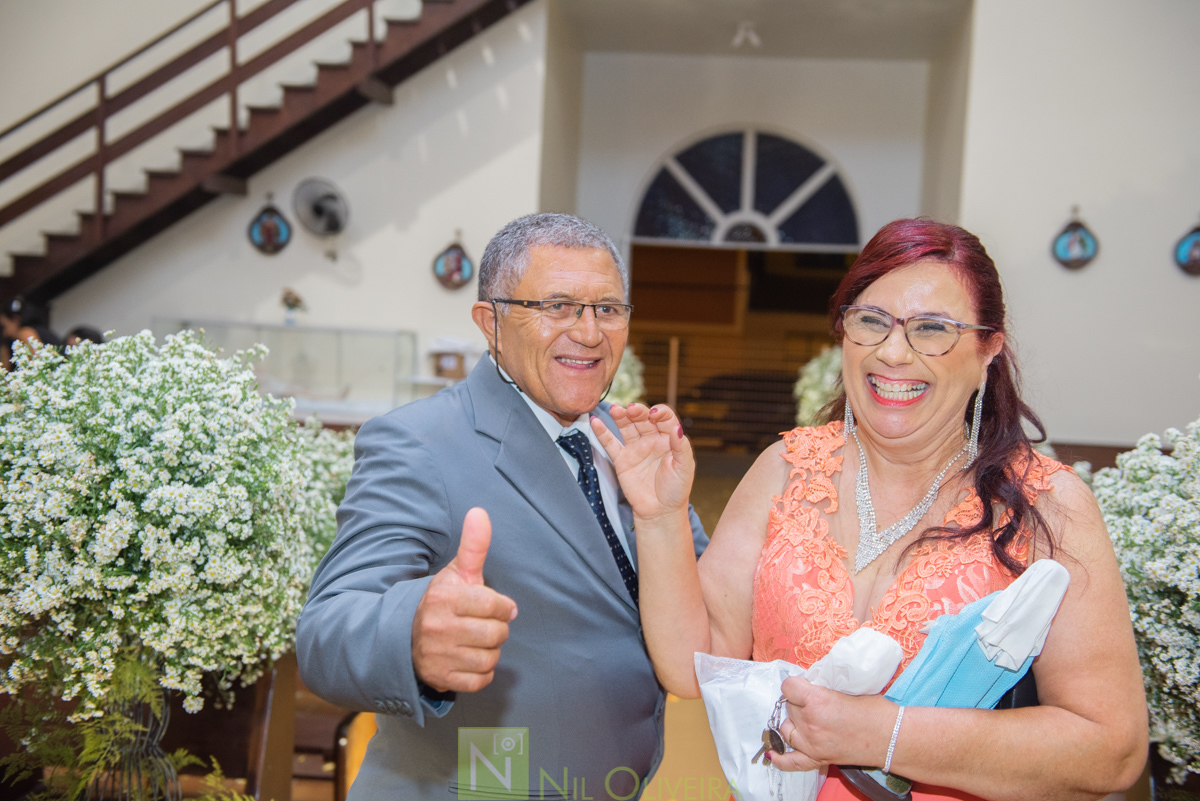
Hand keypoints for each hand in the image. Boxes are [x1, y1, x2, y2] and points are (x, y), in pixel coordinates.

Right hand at [412, 508, 518, 692]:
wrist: (404, 636)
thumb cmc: (442, 600)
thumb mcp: (456, 572)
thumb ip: (474, 545)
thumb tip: (480, 512)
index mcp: (444, 598)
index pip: (494, 605)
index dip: (502, 607)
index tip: (499, 607)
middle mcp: (438, 627)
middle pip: (496, 634)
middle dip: (497, 630)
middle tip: (485, 625)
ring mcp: (438, 655)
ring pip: (490, 659)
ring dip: (490, 652)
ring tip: (477, 642)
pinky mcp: (439, 678)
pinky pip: (480, 681)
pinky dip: (482, 673)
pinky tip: (470, 659)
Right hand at [590, 403, 693, 520]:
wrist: (660, 511)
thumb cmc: (676, 490)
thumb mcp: (684, 468)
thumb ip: (681, 447)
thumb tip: (678, 428)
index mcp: (669, 439)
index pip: (665, 418)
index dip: (660, 412)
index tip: (654, 414)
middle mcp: (652, 440)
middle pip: (643, 419)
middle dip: (638, 412)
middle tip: (632, 410)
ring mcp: (636, 449)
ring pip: (627, 427)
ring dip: (621, 416)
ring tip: (616, 409)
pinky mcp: (622, 460)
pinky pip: (611, 443)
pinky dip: (602, 432)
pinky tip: (596, 422)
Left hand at [769, 677, 893, 772]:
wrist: (893, 738)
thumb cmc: (875, 710)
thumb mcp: (846, 689)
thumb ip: (822, 688)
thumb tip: (807, 684)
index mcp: (817, 701)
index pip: (789, 687)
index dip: (796, 684)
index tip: (805, 685)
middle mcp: (810, 723)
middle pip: (788, 706)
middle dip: (799, 702)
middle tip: (817, 702)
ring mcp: (812, 744)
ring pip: (786, 727)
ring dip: (794, 721)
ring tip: (810, 718)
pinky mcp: (818, 758)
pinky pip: (791, 761)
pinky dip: (780, 758)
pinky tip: (772, 753)